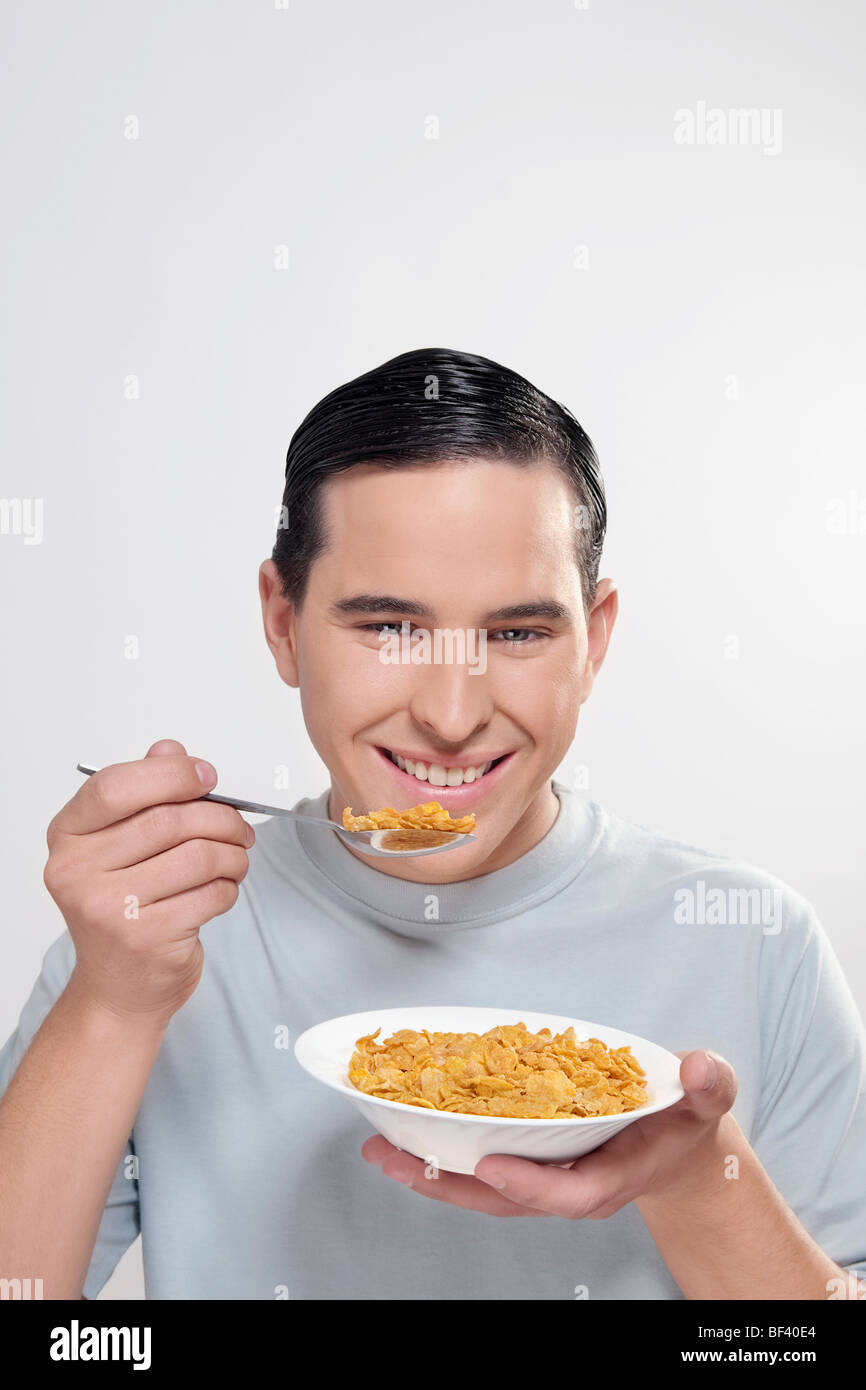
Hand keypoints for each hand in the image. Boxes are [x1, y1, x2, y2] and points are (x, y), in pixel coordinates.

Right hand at [43, 739, 254, 1027]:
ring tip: (236, 859)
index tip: (206, 776)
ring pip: (198, 856)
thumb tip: (171, 750)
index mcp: (68, 837)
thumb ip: (144, 795)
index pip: (116, 786)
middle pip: (169, 820)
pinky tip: (222, 890)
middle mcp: (77, 871)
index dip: (170, 774)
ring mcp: (108, 908)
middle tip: (240, 828)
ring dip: (233, 854)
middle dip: (220, 818)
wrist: (118, 988)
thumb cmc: (123, 910)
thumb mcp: (121, 847)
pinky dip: (229, 887)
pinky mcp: (146, 937)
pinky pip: (210, 893)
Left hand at [361, 1049, 737, 1217]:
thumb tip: (702, 1065)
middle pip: (504, 1198)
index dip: (529, 1185)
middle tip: (393, 1159)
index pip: (568, 1193)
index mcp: (612, 1179)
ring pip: (482, 1187)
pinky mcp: (530, 1161)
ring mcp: (546, 1177)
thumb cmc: (687, 1119)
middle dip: (449, 1184)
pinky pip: (480, 1164)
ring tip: (380, 1150)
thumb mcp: (708, 1097)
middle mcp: (570, 1186)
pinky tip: (406, 1133)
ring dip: (432, 1171)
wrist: (677, 1139)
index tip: (491, 1164)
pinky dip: (444, 1153)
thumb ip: (710, 1085)